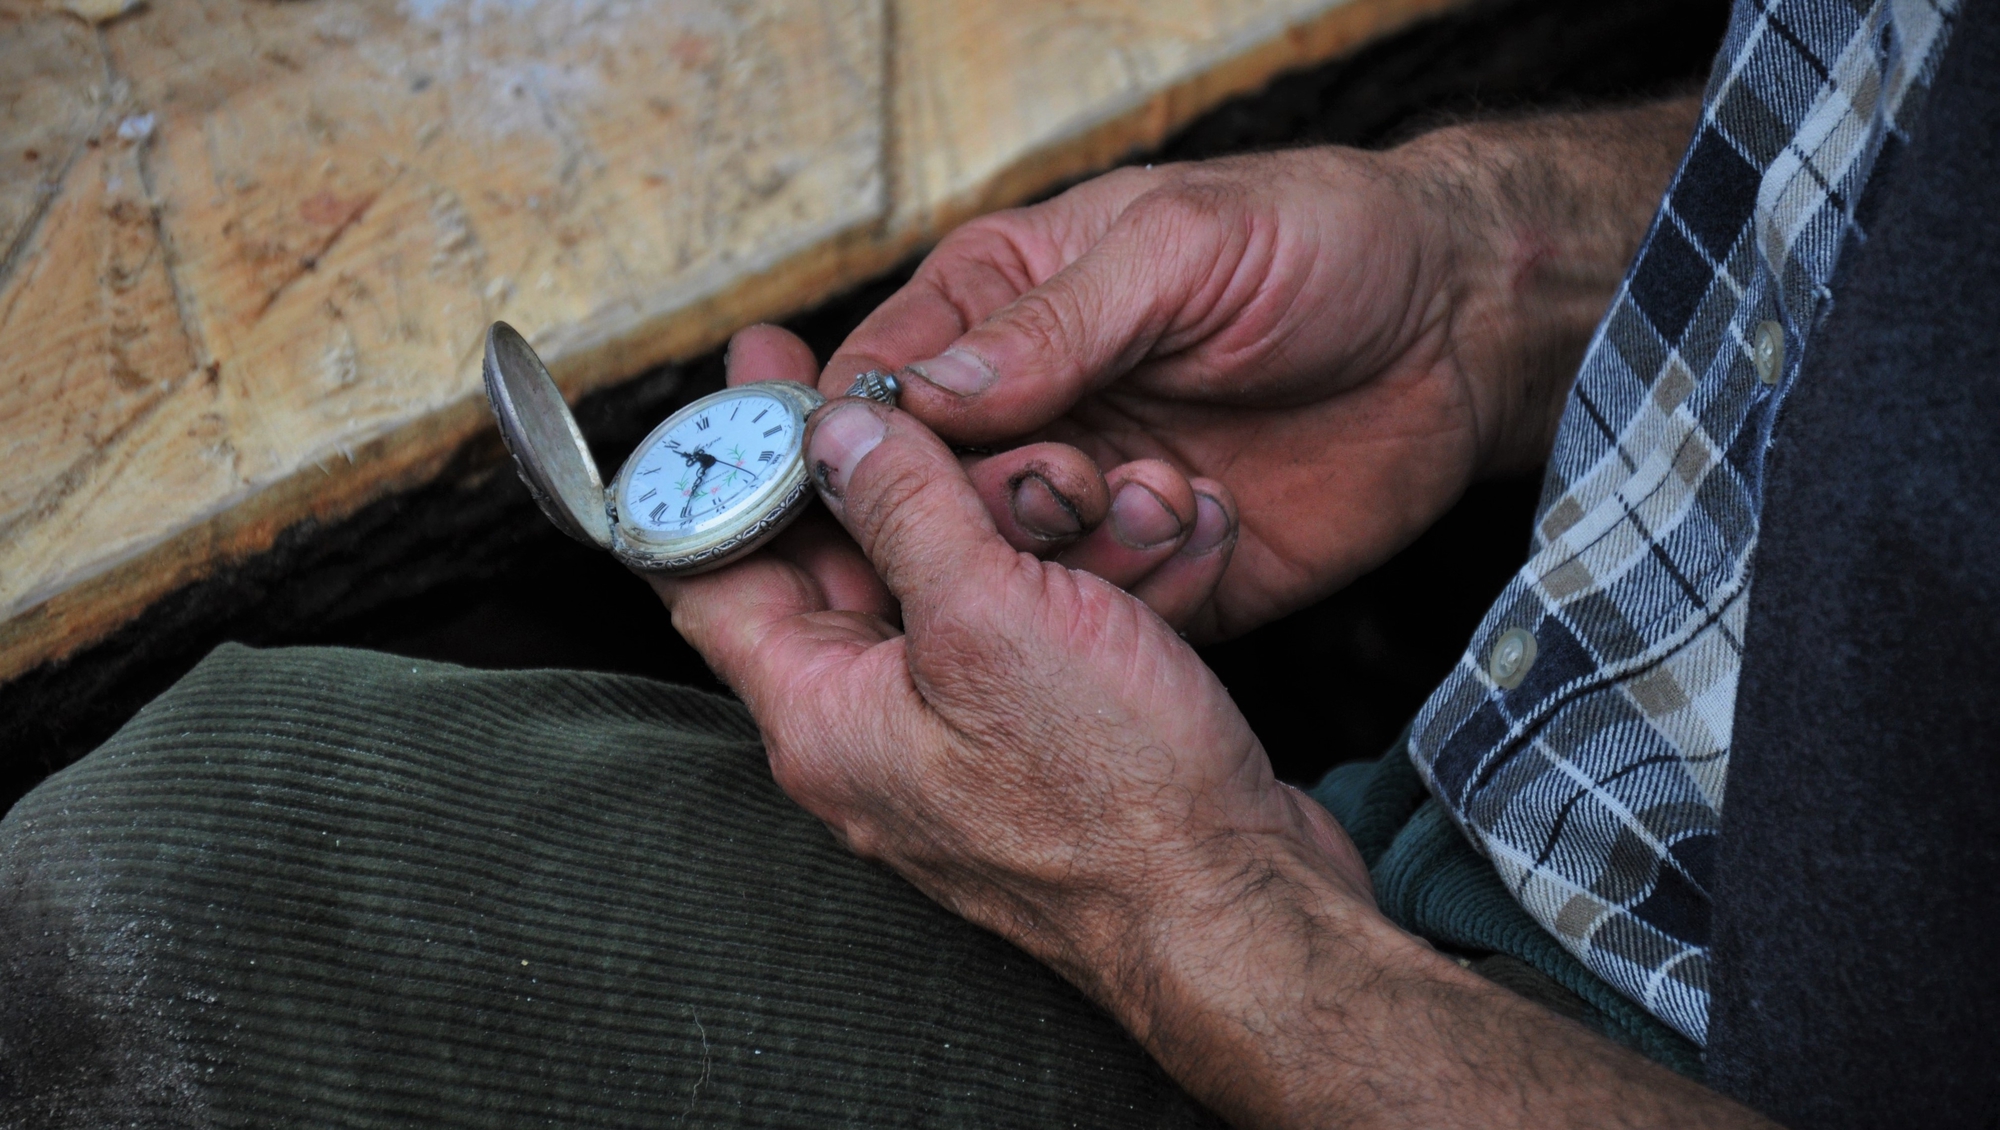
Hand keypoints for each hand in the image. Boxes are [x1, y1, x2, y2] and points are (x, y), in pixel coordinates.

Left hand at [664, 331, 1372, 939]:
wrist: (1243, 916)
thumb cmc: (1115, 802)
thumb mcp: (989, 618)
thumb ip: (902, 509)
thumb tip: (835, 433)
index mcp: (821, 714)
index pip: (717, 569)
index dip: (727, 459)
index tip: (761, 371)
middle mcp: (875, 729)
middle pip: (858, 558)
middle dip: (918, 464)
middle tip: (952, 385)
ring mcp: (962, 734)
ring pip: (966, 579)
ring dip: (1031, 513)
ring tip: (1111, 478)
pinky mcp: (1047, 735)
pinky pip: (1042, 622)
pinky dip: (1088, 569)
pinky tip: (1158, 528)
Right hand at [823, 101, 1699, 639]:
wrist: (1460, 328)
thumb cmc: (1320, 244)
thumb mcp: (1177, 249)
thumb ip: (1046, 326)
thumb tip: (914, 398)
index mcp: (1000, 309)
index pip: (875, 389)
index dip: (852, 445)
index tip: (863, 483)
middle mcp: (1029, 413)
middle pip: (925, 498)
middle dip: (986, 503)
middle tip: (1069, 480)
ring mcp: (1090, 498)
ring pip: (1007, 571)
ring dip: (1073, 550)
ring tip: (1166, 491)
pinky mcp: (1158, 573)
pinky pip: (1105, 616)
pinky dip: (1143, 592)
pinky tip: (1208, 526)